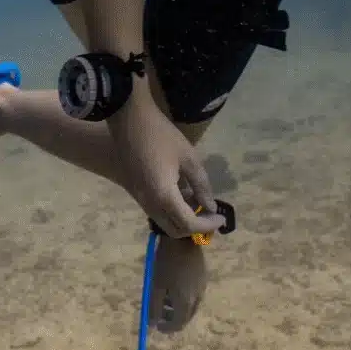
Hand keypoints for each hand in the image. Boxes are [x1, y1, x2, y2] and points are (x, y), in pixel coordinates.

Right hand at [110, 93, 222, 239]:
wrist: (128, 119)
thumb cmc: (161, 135)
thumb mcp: (188, 157)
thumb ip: (201, 185)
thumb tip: (210, 206)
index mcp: (164, 196)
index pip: (189, 224)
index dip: (208, 224)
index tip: (222, 218)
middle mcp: (149, 203)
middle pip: (174, 230)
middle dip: (195, 227)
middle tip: (210, 214)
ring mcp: (139, 198)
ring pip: (164, 222)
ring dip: (182, 219)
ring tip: (198, 201)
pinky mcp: (135, 191)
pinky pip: (156, 211)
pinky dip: (171, 210)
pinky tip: (182, 192)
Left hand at [149, 235, 208, 333]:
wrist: (183, 238)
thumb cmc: (166, 262)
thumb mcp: (156, 285)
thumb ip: (154, 307)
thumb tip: (152, 323)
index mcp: (186, 302)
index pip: (178, 324)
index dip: (166, 327)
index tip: (156, 324)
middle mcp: (198, 298)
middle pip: (186, 316)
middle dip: (172, 317)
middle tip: (160, 311)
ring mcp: (203, 287)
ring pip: (191, 304)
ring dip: (178, 306)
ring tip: (165, 295)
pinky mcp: (204, 276)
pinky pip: (195, 293)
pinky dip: (184, 295)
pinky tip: (175, 282)